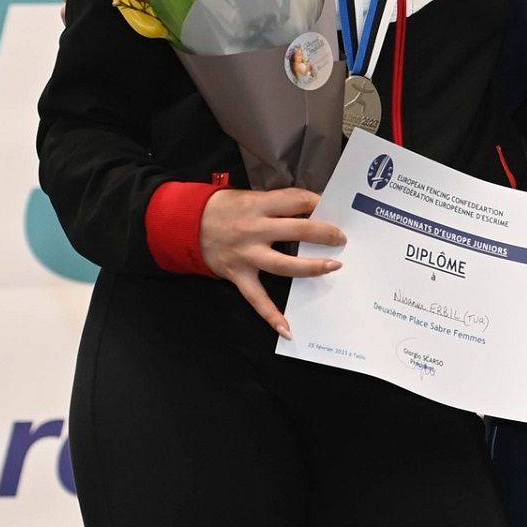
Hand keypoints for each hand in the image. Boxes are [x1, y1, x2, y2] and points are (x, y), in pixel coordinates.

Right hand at [198, 187, 345, 338]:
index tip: (336, 208)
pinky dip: (271, 315)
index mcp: (259, 205)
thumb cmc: (224, 208)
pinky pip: (257, 298)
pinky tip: (288, 329)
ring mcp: (246, 255)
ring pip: (285, 264)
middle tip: (342, 238)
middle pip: (298, 230)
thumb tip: (314, 210)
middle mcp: (254, 230)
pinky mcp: (238, 275)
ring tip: (333, 266)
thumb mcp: (250, 196)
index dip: (320, 203)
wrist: (184, 224)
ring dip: (312, 267)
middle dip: (325, 234)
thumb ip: (278, 203)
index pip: (298, 200)